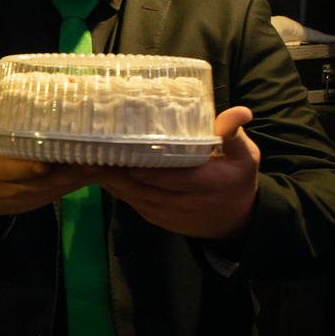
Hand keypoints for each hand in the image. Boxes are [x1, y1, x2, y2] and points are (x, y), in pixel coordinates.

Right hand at [0, 98, 105, 215]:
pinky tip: (99, 165)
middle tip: (95, 148)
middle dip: (72, 167)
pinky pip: (65, 190)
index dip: (35, 165)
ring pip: (62, 186)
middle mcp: (18, 187)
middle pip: (49, 179)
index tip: (52, 155)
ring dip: (83, 173)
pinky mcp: (44, 199)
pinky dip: (82, 179)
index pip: (18, 170)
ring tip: (104, 154)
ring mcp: (34, 196)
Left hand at [97, 106, 259, 240]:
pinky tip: (101, 172)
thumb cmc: (238, 182)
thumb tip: (239, 112)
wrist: (236, 223)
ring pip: (130, 195)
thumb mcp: (244, 157)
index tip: (119, 143)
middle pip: (139, 185)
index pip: (165, 175)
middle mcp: (180, 201)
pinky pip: (130, 203)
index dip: (139, 163)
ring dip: (110, 178)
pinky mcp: (155, 218)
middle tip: (95, 145)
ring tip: (90, 156)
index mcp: (203, 183)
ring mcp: (165, 213)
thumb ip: (233, 135)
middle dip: (116, 167)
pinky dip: (115, 188)